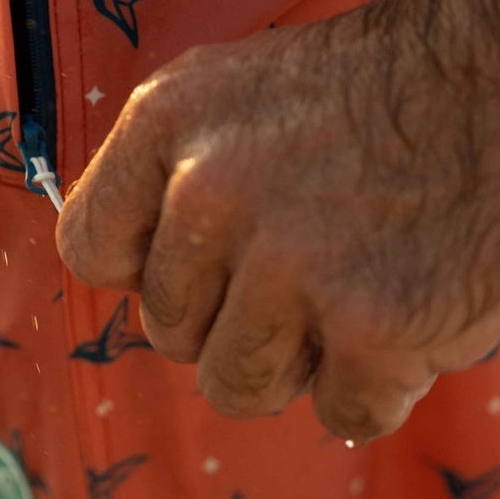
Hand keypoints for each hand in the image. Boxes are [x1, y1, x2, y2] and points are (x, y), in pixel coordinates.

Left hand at [54, 0, 499, 442]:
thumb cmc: (388, 84)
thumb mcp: (245, 89)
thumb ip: (178, 170)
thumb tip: (139, 265)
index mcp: (168, 122)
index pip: (90, 248)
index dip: (145, 273)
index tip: (197, 268)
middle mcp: (211, 191)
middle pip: (169, 330)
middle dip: (234, 318)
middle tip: (306, 271)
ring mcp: (291, 264)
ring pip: (238, 385)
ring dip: (298, 363)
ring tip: (353, 294)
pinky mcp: (376, 329)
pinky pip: (342, 414)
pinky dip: (380, 388)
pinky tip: (410, 317)